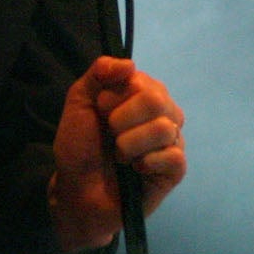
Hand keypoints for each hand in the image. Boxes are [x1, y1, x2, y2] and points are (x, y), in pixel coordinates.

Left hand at [48, 56, 187, 252]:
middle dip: (122, 119)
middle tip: (110, 133)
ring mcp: (171, 141)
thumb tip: (129, 63)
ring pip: (164, 128)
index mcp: (140, 94)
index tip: (100, 110)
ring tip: (119, 154)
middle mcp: (161, 114)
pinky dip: (146, 162)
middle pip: (157, 100)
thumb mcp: (79, 101)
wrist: (78, 189)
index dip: (115, 97)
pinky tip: (135, 168)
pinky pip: (173, 156)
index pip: (141, 81)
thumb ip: (99, 74)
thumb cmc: (79, 145)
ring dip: (129, 143)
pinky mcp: (175, 169)